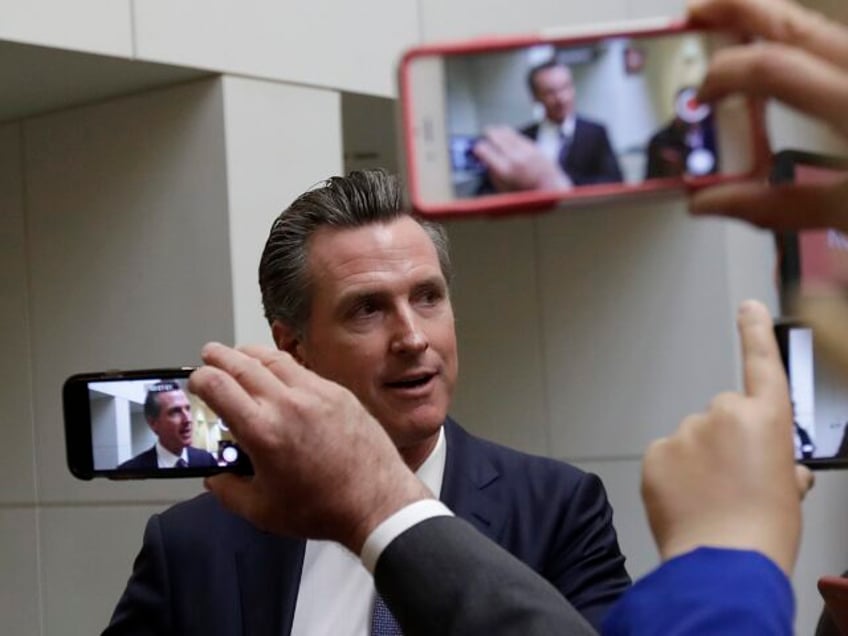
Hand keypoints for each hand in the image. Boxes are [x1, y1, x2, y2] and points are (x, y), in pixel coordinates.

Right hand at [188, 343, 431, 552]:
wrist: (377, 502)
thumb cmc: (324, 509)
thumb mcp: (262, 511)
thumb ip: (228, 491)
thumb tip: (215, 477)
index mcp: (263, 431)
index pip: (218, 386)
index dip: (199, 379)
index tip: (195, 382)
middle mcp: (288, 404)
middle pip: (242, 363)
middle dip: (219, 356)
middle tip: (208, 355)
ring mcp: (316, 393)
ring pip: (274, 359)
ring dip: (250, 354)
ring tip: (239, 357)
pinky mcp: (338, 393)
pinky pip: (302, 370)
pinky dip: (282, 366)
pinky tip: (278, 374)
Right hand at [473, 125, 572, 191]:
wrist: (551, 190)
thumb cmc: (527, 194)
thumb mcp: (503, 190)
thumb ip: (492, 174)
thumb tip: (484, 162)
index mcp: (505, 170)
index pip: (483, 149)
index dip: (476, 149)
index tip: (476, 150)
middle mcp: (515, 157)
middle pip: (494, 134)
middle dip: (486, 135)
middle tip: (484, 138)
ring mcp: (526, 149)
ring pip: (506, 130)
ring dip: (497, 132)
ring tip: (494, 135)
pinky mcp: (534, 145)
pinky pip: (517, 134)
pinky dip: (510, 136)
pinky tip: (508, 140)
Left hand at [641, 300, 812, 576]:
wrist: (724, 562)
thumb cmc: (762, 532)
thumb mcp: (788, 493)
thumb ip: (779, 465)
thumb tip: (777, 469)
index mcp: (766, 420)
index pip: (761, 364)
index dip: (755, 333)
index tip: (748, 308)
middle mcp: (724, 414)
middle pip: (720, 416)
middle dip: (723, 442)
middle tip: (731, 483)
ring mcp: (686, 432)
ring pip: (690, 439)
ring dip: (696, 461)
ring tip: (709, 499)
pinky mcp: (656, 452)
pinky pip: (666, 457)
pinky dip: (673, 475)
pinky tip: (686, 501)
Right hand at [687, 0, 847, 231]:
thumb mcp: (846, 212)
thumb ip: (774, 205)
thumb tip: (712, 202)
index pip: (769, 67)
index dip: (723, 76)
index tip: (702, 96)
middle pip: (793, 20)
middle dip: (736, 9)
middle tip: (697, 11)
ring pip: (820, 21)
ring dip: (772, 17)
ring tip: (738, 19)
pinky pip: (838, 40)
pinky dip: (807, 36)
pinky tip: (793, 43)